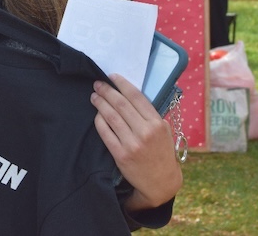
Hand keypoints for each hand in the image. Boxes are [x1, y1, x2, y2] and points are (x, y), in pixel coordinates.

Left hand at [91, 74, 181, 211]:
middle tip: (98, 84)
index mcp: (157, 123)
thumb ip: (149, 114)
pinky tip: (96, 115)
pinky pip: (106, 133)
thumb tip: (129, 94)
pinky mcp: (121, 155)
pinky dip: (100, 121)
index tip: (112, 76)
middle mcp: (145, 132)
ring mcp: (132, 144)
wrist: (161, 181)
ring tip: (94, 96)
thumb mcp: (163, 130)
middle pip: (121, 104)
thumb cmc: (161, 152)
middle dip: (107, 91)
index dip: (122, 84)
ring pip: (111, 117)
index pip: (136, 97)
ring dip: (100, 104)